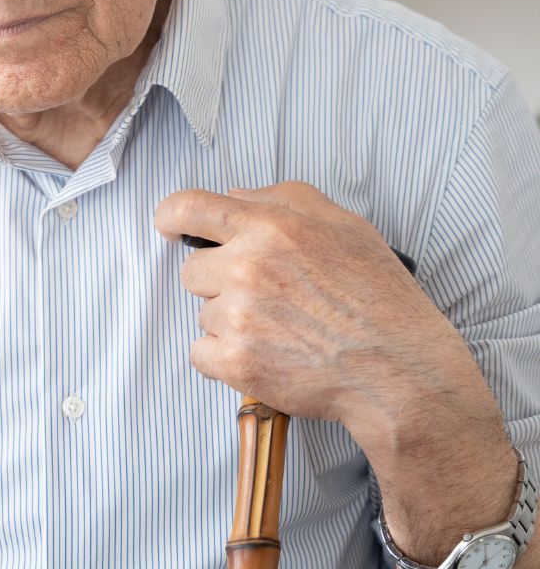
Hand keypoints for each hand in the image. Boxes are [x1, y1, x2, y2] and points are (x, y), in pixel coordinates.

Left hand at [154, 182, 482, 449]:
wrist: (400, 372)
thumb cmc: (378, 298)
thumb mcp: (344, 225)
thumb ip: (284, 199)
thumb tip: (235, 196)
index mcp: (270, 227)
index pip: (190, 207)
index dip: (170, 216)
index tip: (169, 226)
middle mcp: (248, 266)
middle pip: (192, 270)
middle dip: (219, 282)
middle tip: (265, 298)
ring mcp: (240, 316)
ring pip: (203, 313)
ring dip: (229, 323)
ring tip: (280, 330)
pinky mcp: (237, 361)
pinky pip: (200, 354)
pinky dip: (224, 359)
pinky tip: (264, 356)